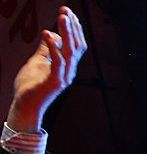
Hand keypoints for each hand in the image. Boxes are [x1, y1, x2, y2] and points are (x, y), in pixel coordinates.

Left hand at [7, 6, 86, 131]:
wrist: (26, 106)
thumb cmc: (30, 87)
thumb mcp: (37, 62)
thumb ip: (45, 49)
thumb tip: (51, 34)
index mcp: (67, 66)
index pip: (76, 44)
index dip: (74, 28)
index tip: (67, 13)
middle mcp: (69, 71)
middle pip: (77, 46)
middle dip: (72, 27)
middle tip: (66, 10)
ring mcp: (63, 76)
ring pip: (71, 52)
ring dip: (67, 33)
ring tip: (62, 18)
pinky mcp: (55, 81)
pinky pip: (58, 62)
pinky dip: (54, 47)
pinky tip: (47, 34)